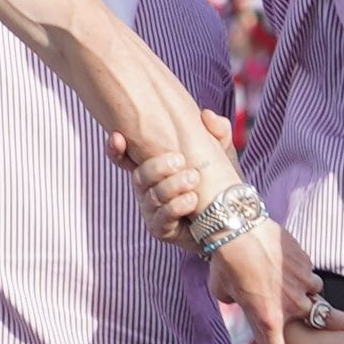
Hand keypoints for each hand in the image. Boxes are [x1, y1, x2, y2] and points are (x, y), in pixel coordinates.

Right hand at [111, 121, 228, 244]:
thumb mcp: (221, 155)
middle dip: (157, 167)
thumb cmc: (218, 184)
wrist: (228, 220)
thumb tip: (206, 115)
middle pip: (140, 176)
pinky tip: (191, 199)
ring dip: (172, 186)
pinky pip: (163, 217)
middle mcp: (148, 188)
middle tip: (179, 160)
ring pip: (153, 196)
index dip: (115, 149)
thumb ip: (218, 133)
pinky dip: (176, 207)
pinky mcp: (161, 229)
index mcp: (154, 168)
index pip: (126, 158)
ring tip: (193, 178)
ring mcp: (152, 210)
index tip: (118, 136)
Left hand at [202, 221, 316, 343]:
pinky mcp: (304, 261)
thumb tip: (238, 297)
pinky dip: (302, 270)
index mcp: (267, 319)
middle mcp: (290, 305)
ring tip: (300, 283)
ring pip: (316, 291)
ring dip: (311, 291)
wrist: (236, 228)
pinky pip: (309, 271)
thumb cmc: (225, 261)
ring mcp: (301, 282)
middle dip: (340, 324)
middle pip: (325, 321)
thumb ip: (234, 301)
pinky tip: (288, 262)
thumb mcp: (222, 291)